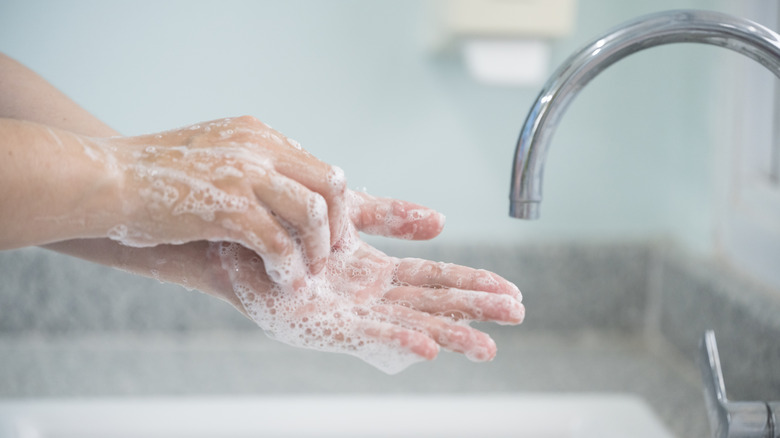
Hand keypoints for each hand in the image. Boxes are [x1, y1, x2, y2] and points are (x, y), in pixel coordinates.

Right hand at [96, 116, 347, 284]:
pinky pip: (279, 243)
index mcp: (256, 134)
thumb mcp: (212, 152)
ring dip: (317, 249)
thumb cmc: (152, 173)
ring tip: (307, 272)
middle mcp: (258, 147)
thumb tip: (281, 192)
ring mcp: (245, 175)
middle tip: (326, 255)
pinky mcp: (228, 208)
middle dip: (337, 225)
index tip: (324, 233)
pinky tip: (284, 281)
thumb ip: (249, 164)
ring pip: (313, 213)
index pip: (317, 166)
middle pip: (329, 184)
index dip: (330, 204)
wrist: (105, 178)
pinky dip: (289, 267)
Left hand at [202, 192, 523, 373]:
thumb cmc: (285, 223)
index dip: (474, 282)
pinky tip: (428, 347)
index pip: (435, 279)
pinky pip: (367, 335)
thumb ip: (394, 216)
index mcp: (375, 273)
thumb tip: (443, 221)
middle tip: (518, 314)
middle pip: (432, 304)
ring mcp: (346, 314)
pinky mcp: (320, 324)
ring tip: (488, 346)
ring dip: (449, 335)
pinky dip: (399, 342)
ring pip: (408, 325)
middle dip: (475, 309)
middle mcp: (366, 298)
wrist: (234, 228)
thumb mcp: (348, 213)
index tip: (512, 289)